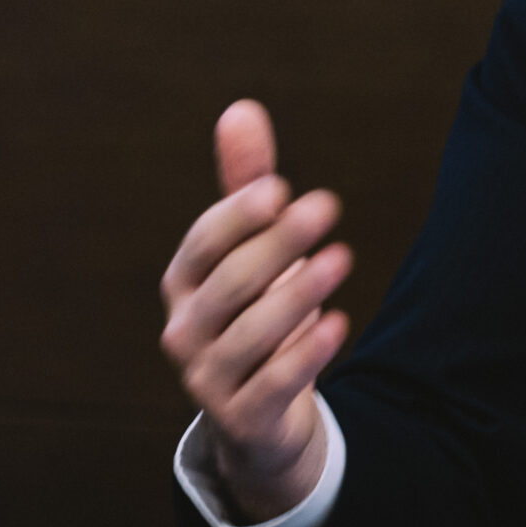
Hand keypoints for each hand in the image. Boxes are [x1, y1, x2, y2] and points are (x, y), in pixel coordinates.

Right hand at [160, 100, 354, 522]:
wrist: (260, 416)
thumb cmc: (255, 314)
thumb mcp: (252, 251)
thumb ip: (246, 185)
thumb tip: (242, 109)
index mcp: (183, 283)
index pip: (204, 243)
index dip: (237, 217)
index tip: (280, 188)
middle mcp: (184, 330)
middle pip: (230, 283)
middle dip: (277, 244)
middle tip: (326, 207)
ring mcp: (207, 378)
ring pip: (251, 334)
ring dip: (298, 293)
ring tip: (342, 259)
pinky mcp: (241, 417)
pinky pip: (273, 384)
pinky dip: (305, 354)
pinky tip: (339, 322)